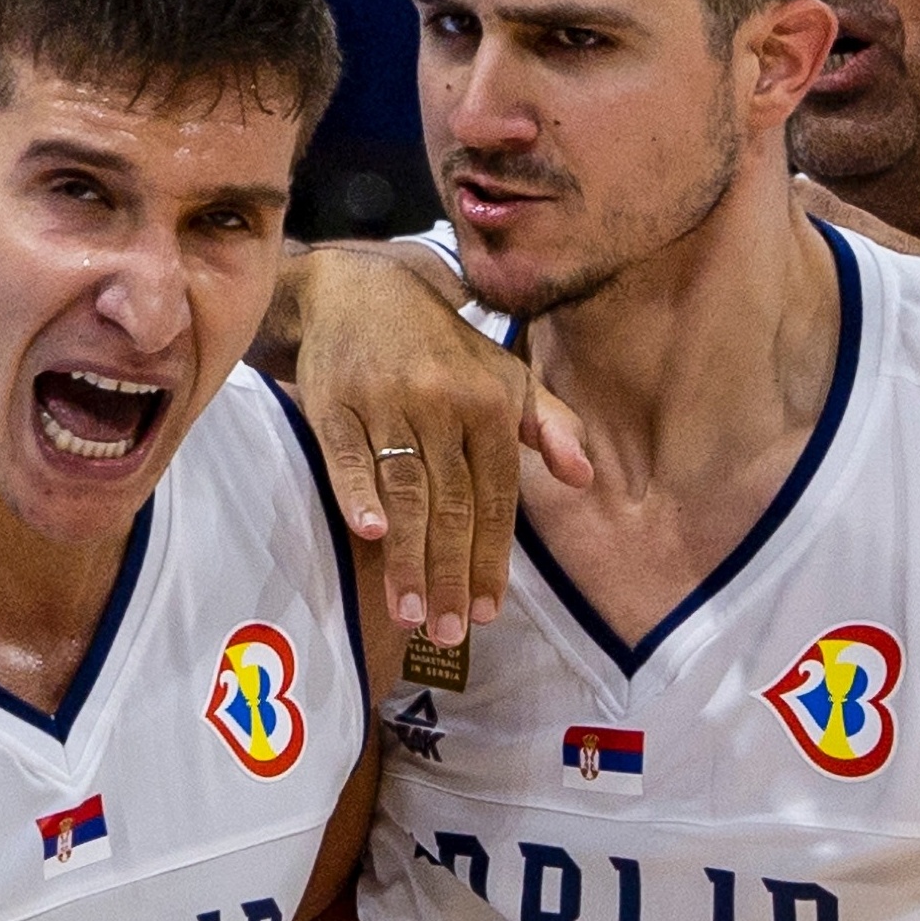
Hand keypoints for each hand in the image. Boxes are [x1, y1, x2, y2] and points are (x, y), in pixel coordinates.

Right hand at [285, 240, 590, 647]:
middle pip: (450, 504)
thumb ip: (549, 426)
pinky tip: (370, 534)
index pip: (496, 496)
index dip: (490, 557)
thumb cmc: (444, 349)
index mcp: (489, 403)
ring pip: (404, 489)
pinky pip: (347, 455)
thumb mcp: (506, 376)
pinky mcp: (334, 401)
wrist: (363, 288)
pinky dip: (358, 493)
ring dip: (408, 556)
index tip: (485, 613)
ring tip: (409, 612)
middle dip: (450, 573)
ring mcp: (386, 402)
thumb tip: (585, 477)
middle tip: (445, 632)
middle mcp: (442, 403)